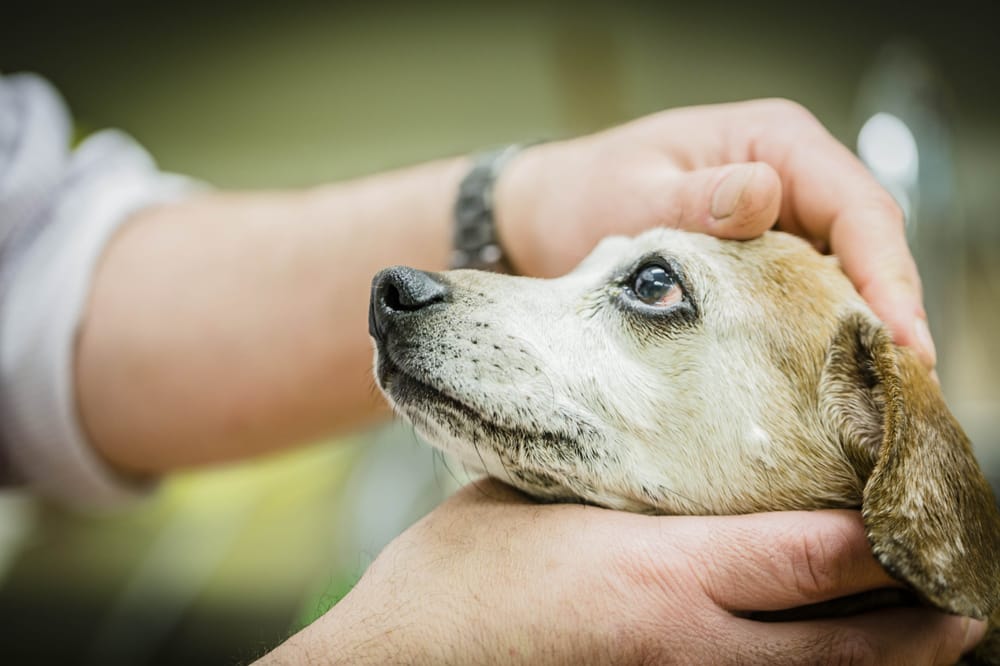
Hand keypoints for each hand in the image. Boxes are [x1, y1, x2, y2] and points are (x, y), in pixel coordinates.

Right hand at [263, 480, 981, 663]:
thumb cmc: (459, 571)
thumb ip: (617, 472)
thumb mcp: (539, 493)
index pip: (814, 555)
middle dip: (919, 615)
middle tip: (972, 586)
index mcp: (662, 574)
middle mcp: (690, 645)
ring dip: (887, 662)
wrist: (402, 663)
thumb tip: (667, 440)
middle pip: (843, 638)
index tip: (920, 498)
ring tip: (940, 636)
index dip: (884, 531)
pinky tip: (833, 661)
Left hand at [496, 99, 934, 368]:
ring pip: (840, 282)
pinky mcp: (757, 266)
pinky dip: (815, 340)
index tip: (903, 340)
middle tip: (900, 389)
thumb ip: (692, 199)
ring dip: (856, 336)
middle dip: (886, 317)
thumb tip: (762, 196)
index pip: (859, 207)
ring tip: (874, 402)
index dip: (888, 275)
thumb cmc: (581, 192)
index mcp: (773, 142)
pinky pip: (801, 301)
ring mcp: (777, 226)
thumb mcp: (630, 192)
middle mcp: (788, 181)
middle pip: (865, 250)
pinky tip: (820, 386)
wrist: (542, 220)